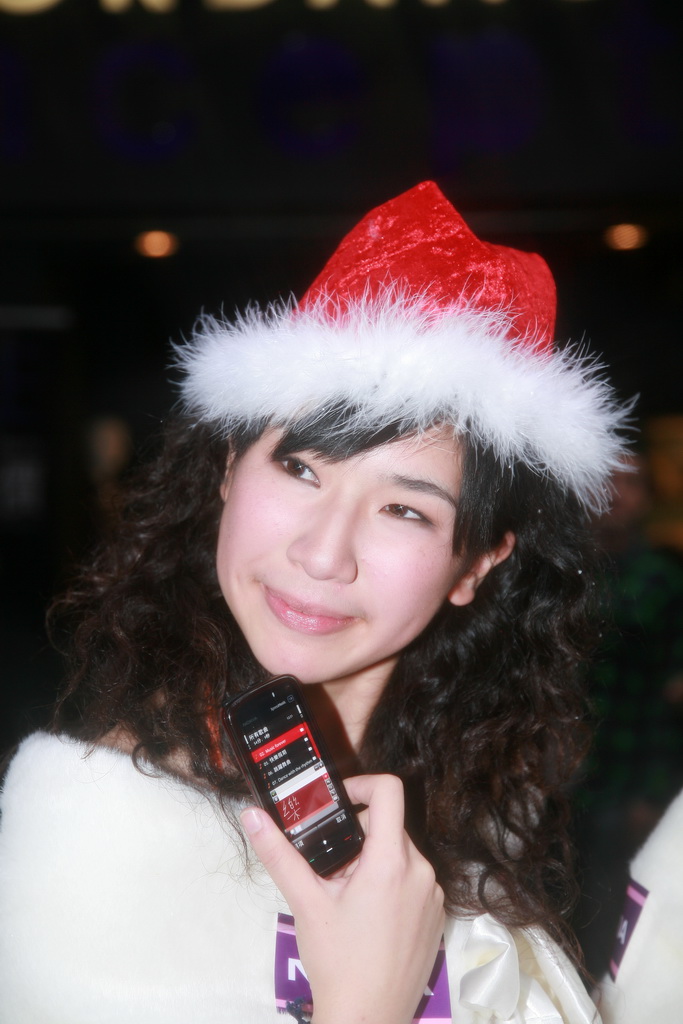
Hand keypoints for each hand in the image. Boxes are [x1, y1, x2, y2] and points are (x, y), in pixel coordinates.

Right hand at [241, 774, 444, 1023]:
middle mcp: (421, 871)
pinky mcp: (436, 917)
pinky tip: (366, 916)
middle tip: (330, 865)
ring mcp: (432, 896)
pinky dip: (391, 884)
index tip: (339, 800)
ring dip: (373, 861)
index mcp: (391, 861)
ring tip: (345, 895)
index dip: (362, 783)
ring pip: (402, 855)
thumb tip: (252, 815)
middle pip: (391, 826)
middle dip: (358, 835)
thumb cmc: (337, 961)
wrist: (367, 1020)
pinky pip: (414, 881)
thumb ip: (279, 853)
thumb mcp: (305, 902)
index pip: (390, 790)